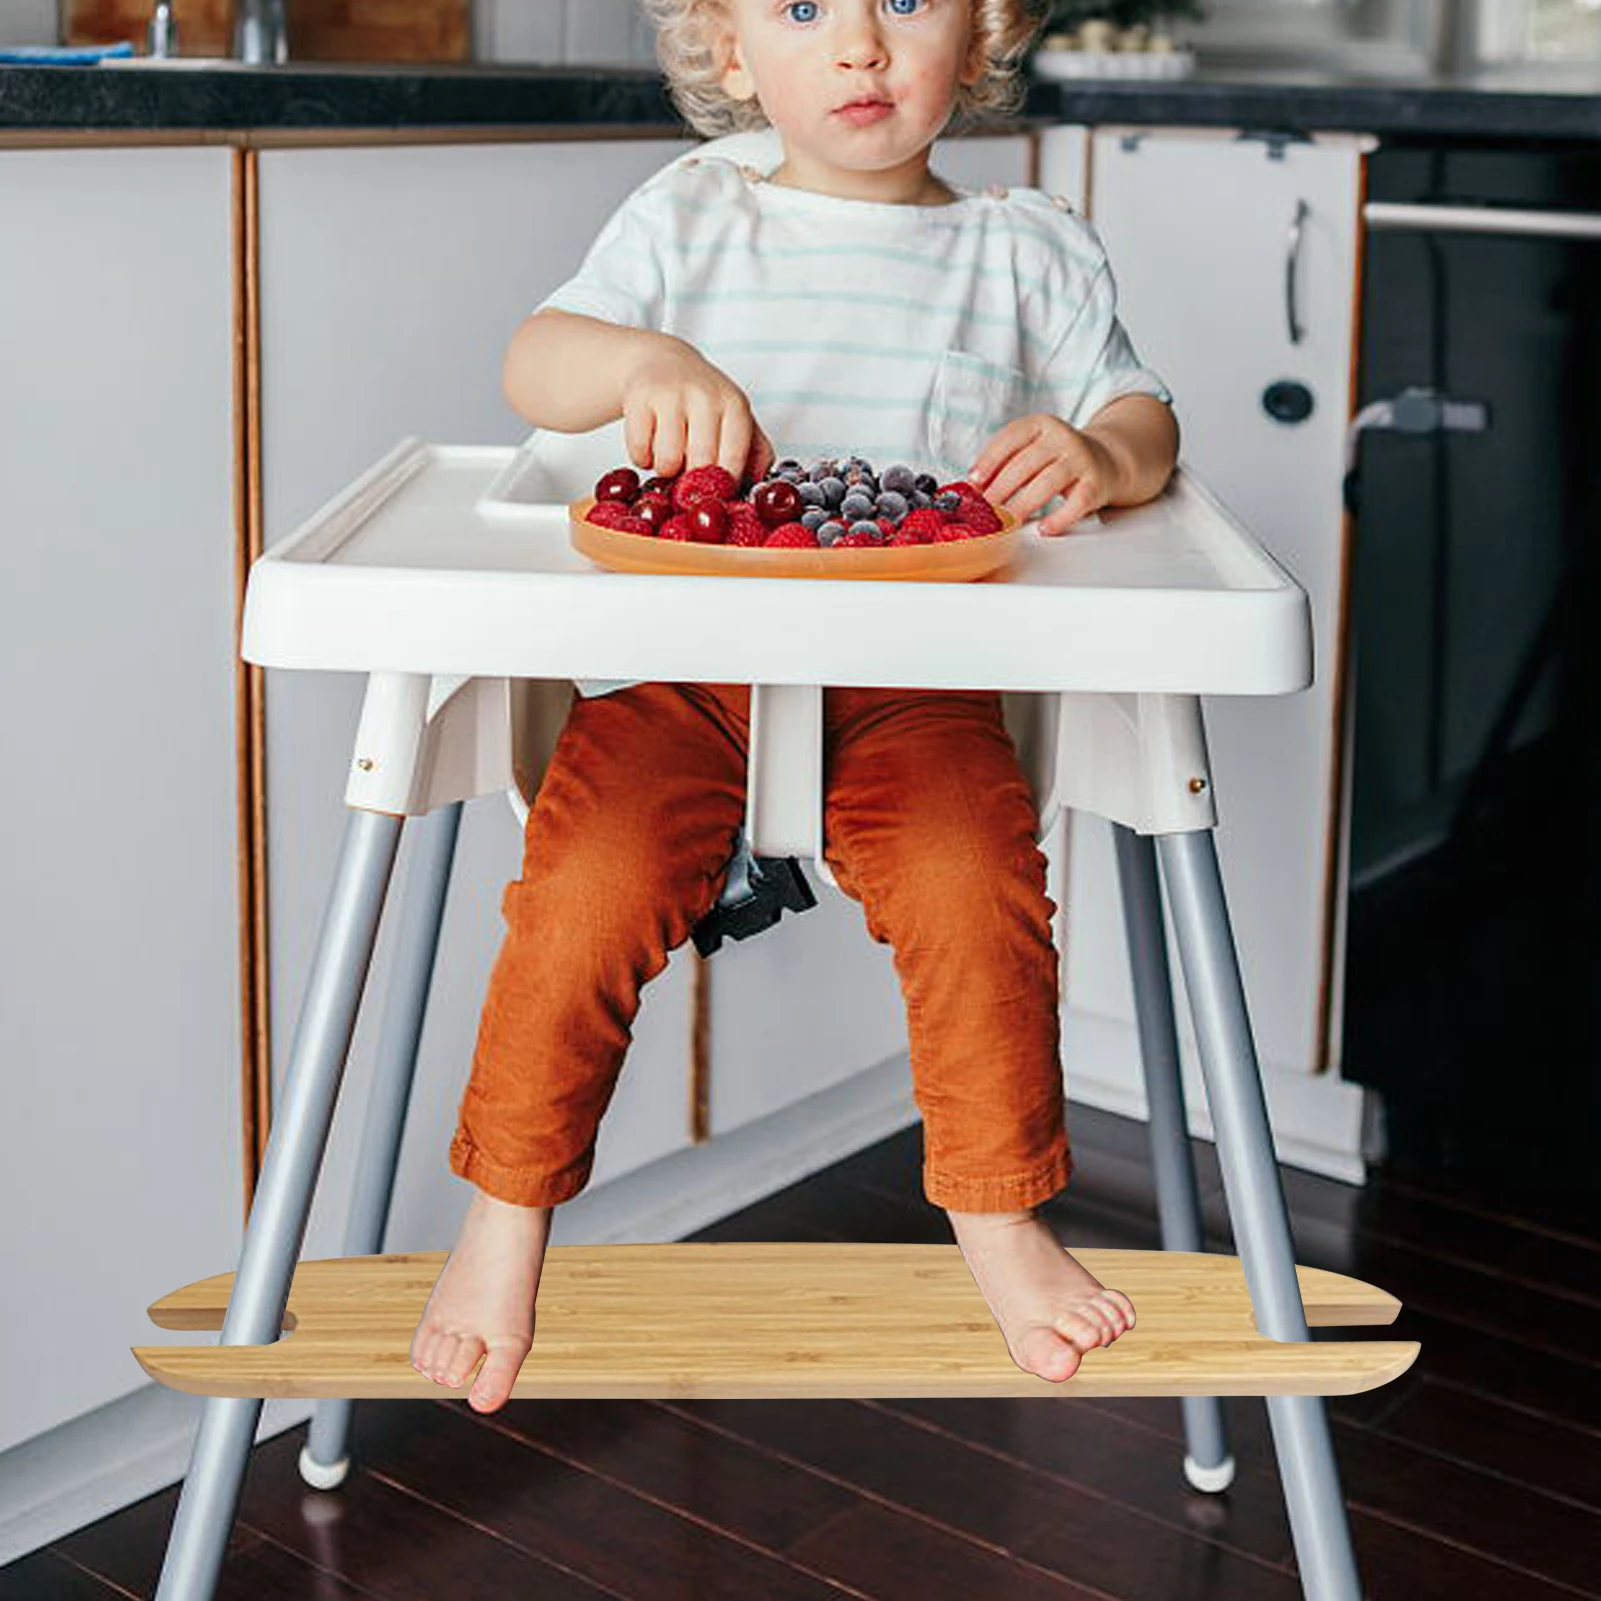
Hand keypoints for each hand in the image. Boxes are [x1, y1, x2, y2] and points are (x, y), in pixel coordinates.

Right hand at [622, 336, 774, 485]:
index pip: (733, 460)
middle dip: (694, 481)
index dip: (724, 486)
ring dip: (666, 470)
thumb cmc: (704, 401)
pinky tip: (650, 445)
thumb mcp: (737, 419)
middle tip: (690, 472)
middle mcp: (705, 396)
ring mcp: (670, 394)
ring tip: (670, 456)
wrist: (663, 361)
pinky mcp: (638, 398)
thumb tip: (758, 487)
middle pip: (701, 464)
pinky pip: (639, 453)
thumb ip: (755, 453)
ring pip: (667, 462)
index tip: (717, 494)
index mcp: (734, 405)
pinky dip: (642, 459)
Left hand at [967, 413, 1118, 536]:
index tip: (974, 481)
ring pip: (1047, 482)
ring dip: (1023, 504)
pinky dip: (1059, 518)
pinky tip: (1043, 528)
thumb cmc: (1057, 459)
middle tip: (984, 510)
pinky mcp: (1095, 483)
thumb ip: (1004, 464)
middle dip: (1000, 488)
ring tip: (1007, 521)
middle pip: (1025, 463)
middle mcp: (1061, 438)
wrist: (1106, 460)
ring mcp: (1080, 459)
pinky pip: (1076, 503)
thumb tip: (973, 487)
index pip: (1011, 438)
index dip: (989, 460)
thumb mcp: (1031, 450)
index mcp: (1041, 425)